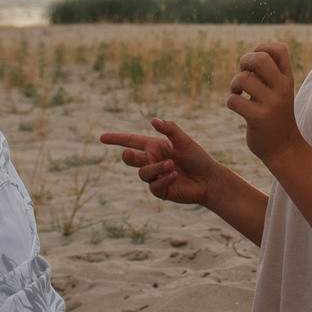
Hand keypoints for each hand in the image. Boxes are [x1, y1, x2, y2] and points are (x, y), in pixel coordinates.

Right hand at [99, 118, 224, 205]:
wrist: (209, 179)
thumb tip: (153, 120)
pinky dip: (164, 180)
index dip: (116, 139)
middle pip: (130, 159)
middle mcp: (152, 160)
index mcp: (154, 146)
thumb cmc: (197, 157)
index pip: (131, 141)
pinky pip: (154, 186)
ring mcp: (155, 176)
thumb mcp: (184, 141)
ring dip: (156, 168)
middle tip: (129, 153)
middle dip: (128, 157)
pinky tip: (175, 176)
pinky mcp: (161, 190)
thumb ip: (170, 130)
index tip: (102, 138)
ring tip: (172, 166)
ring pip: (143, 173)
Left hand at [227, 42, 301, 161]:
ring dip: (234, 84)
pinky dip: (231, 101)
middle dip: (245, 62)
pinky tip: (238, 107)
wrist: (284, 148)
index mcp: (287, 79)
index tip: (255, 64)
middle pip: (260, 58)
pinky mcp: (259, 118)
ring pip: (243, 79)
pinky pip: (234, 101)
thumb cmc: (276, 116)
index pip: (279, 49)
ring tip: (239, 94)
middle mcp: (282, 88)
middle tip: (245, 75)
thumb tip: (248, 58)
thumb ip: (268, 75)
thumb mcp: (279, 92)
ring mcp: (272, 103)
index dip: (261, 48)